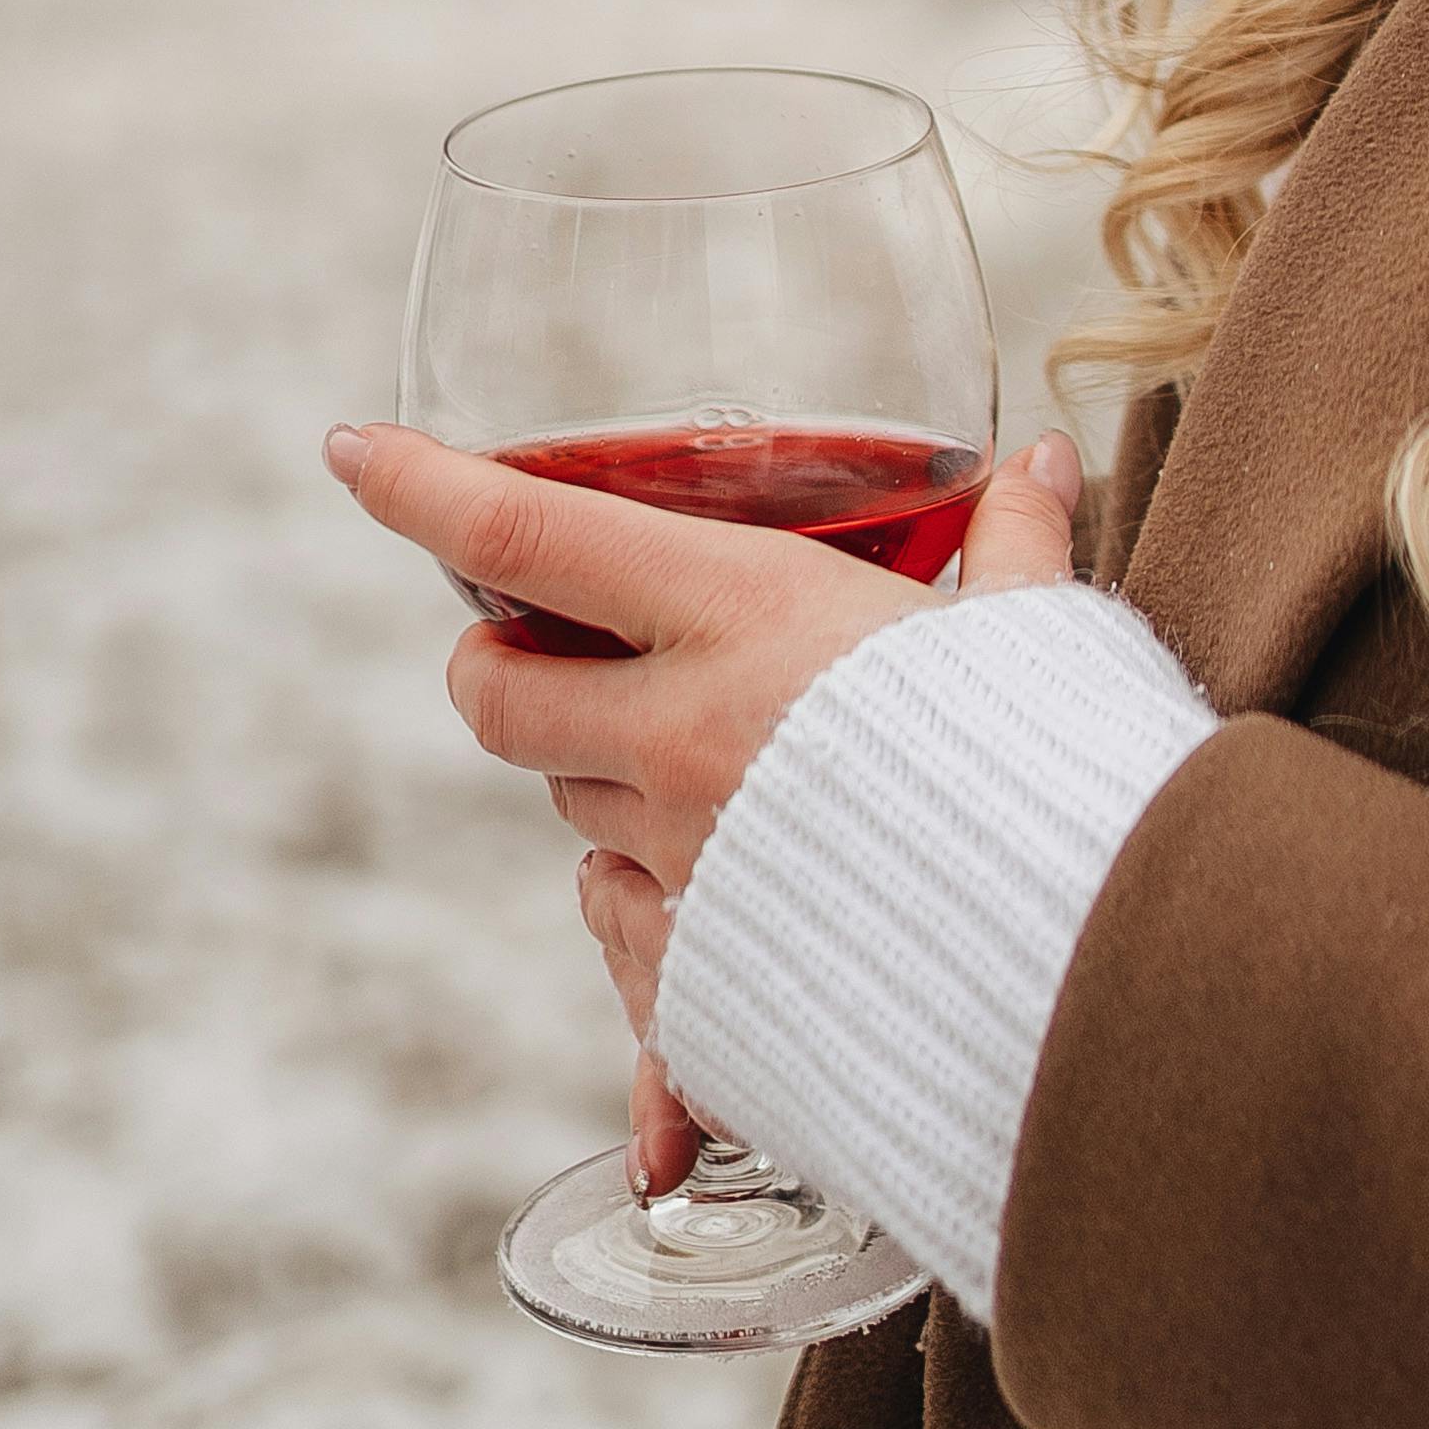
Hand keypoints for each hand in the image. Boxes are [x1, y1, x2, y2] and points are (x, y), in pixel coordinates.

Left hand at [322, 419, 1087, 1192]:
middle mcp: (682, 733)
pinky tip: (704, 921)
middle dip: (492, 659)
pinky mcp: (699, 978)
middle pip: (496, 692)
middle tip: (530, 641)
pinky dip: (650, 919)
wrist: (1076, 966)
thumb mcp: (1032, 632)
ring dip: (598, 779)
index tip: (352, 449)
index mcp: (747, 615)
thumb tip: (1041, 464)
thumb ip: (1015, 544)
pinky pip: (624, 942)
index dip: (421, 487)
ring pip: (569, 811)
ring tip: (690, 766)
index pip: (529, 534)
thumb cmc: (1055, 767)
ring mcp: (680, 862)